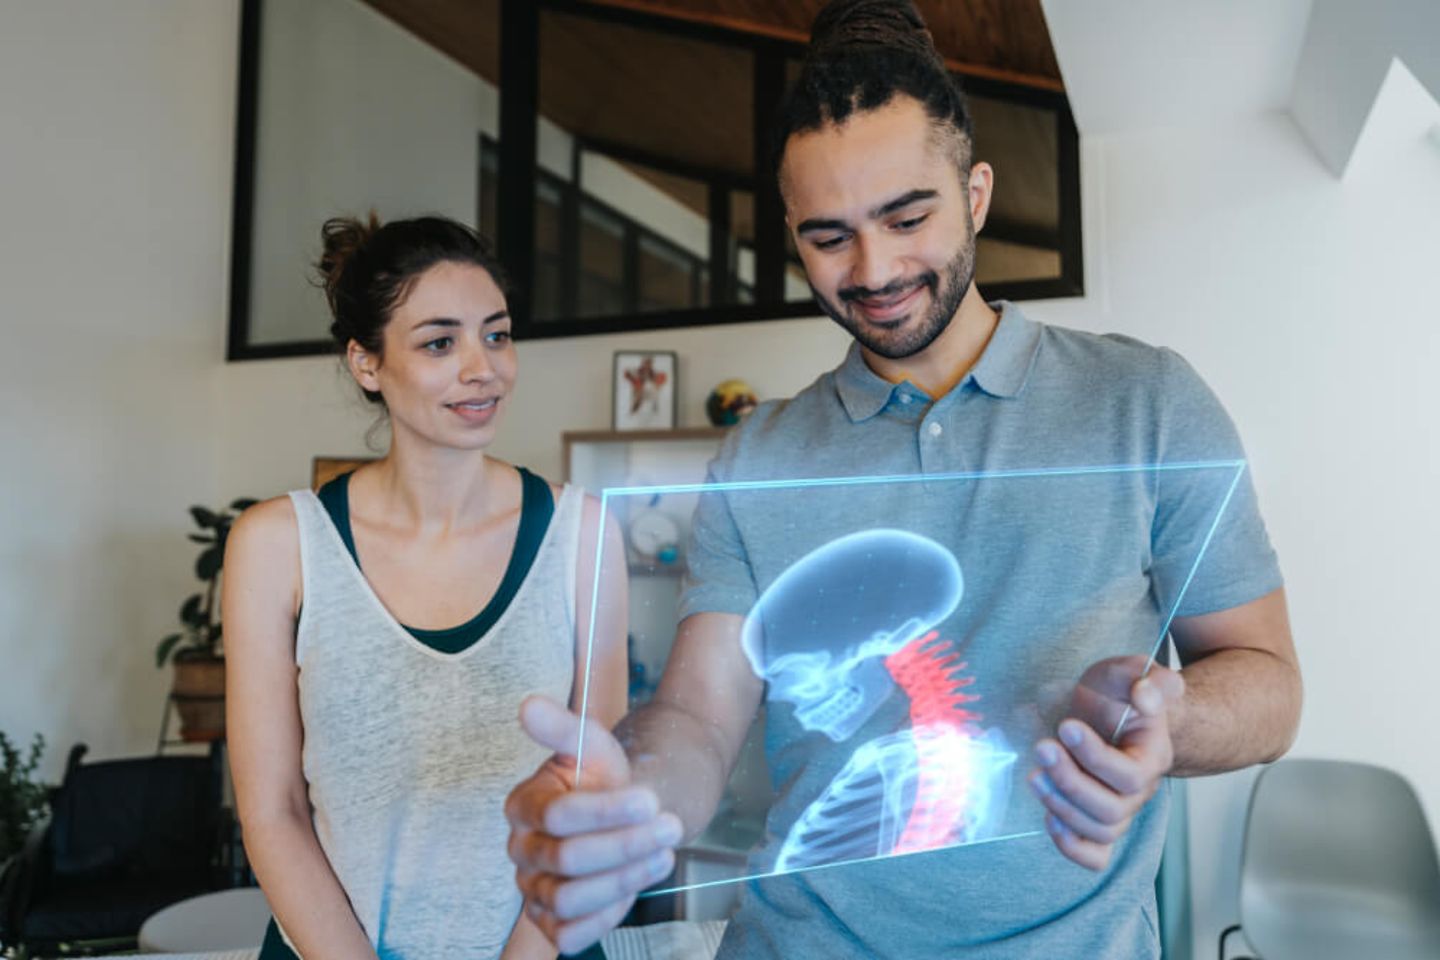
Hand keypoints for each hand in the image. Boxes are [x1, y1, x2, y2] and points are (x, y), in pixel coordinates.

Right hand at [505, 696, 682, 953]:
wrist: (618, 812)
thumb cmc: (602, 778)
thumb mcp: (593, 745)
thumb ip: (564, 728)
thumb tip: (529, 705)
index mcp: (522, 806)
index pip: (558, 816)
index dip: (607, 811)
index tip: (650, 799)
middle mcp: (521, 852)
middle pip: (567, 860)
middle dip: (625, 844)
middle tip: (669, 826)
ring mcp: (533, 890)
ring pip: (569, 900)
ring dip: (624, 877)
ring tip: (664, 853)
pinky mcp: (551, 922)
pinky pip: (569, 935)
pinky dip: (606, 914)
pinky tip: (638, 882)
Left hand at [1027, 655, 1184, 869]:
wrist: (1115, 710)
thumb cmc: (1120, 692)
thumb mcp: (1131, 671)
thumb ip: (1148, 677)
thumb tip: (1144, 695)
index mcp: (1153, 755)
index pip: (1131, 775)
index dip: (1095, 756)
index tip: (1066, 726)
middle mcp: (1140, 790)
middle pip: (1112, 809)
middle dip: (1070, 781)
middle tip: (1041, 747)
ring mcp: (1120, 808)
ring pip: (1100, 830)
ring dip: (1062, 807)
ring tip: (1034, 775)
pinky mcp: (1098, 819)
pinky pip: (1095, 854)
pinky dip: (1072, 847)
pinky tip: (1049, 819)